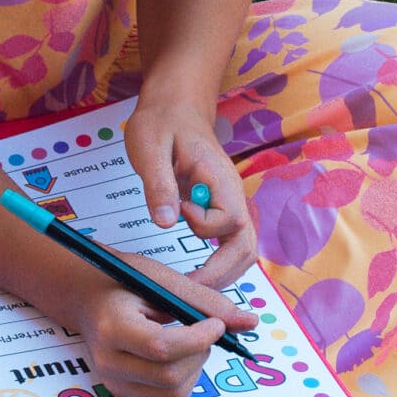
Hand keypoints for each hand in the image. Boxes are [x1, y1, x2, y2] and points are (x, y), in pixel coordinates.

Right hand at [72, 256, 258, 396]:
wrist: (87, 298)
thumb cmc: (124, 282)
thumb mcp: (160, 280)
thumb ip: (205, 301)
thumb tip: (251, 322)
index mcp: (112, 327)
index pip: (161, 347)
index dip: (198, 339)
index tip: (216, 325)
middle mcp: (108, 362)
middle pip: (170, 376)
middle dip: (200, 354)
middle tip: (204, 330)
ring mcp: (112, 384)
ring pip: (173, 396)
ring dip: (194, 371)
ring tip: (188, 344)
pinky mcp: (121, 396)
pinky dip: (183, 386)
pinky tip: (177, 360)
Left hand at [124, 97, 258, 289]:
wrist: (174, 105)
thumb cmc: (161, 122)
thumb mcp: (149, 147)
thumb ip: (159, 184)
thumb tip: (165, 222)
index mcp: (220, 179)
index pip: (229, 221)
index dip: (203, 226)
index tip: (178, 213)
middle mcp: (232, 195)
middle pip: (247, 246)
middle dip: (222, 274)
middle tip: (188, 290)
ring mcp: (228, 203)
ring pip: (242, 250)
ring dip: (222, 273)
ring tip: (190, 286)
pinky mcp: (218, 208)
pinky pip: (228, 243)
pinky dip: (217, 262)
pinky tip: (193, 268)